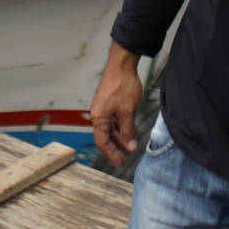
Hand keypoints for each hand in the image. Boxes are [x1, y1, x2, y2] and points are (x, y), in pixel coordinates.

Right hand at [88, 50, 143, 167]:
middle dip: (116, 149)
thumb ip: (128, 131)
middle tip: (125, 160)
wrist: (122, 64)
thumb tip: (130, 147)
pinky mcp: (110, 103)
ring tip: (129, 148)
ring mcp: (104, 108)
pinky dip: (121, 128)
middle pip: (105, 137)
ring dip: (119, 139)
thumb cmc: (122, 86)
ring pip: (110, 129)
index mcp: (99, 118)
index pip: (103, 142)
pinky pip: (113, 120)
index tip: (120, 163)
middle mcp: (98, 114)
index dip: (112, 154)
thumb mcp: (128, 112)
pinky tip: (129, 133)